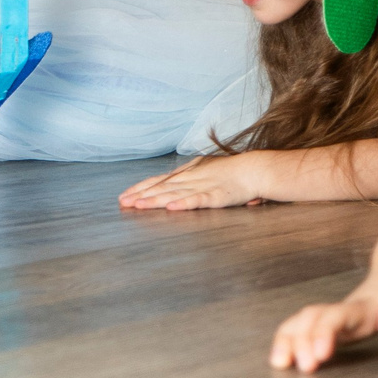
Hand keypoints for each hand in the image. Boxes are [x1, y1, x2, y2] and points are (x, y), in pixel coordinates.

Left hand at [120, 157, 261, 210]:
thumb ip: (189, 179)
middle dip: (141, 195)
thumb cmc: (231, 172)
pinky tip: (171, 208)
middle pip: (162, 187)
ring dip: (155, 200)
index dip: (141, 188)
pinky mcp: (215, 196)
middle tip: (123, 203)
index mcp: (188, 172)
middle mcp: (191, 178)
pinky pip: (197, 200)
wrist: (255, 169)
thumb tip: (173, 191)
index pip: (159, 180)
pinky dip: (183, 204)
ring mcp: (202, 186)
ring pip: (174, 194)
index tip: (125, 196)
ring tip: (138, 205)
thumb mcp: (204, 170)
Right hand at [269, 268, 377, 373]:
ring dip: (287, 340)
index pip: (338, 317)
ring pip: (301, 321)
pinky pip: (300, 329)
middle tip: (305, 368)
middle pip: (312, 319)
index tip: (320, 354)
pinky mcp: (329, 326)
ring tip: (279, 363)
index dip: (326, 333)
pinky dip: (286, 341)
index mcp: (362, 308)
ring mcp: (332, 317)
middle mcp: (341, 311)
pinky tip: (280, 359)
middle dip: (302, 341)